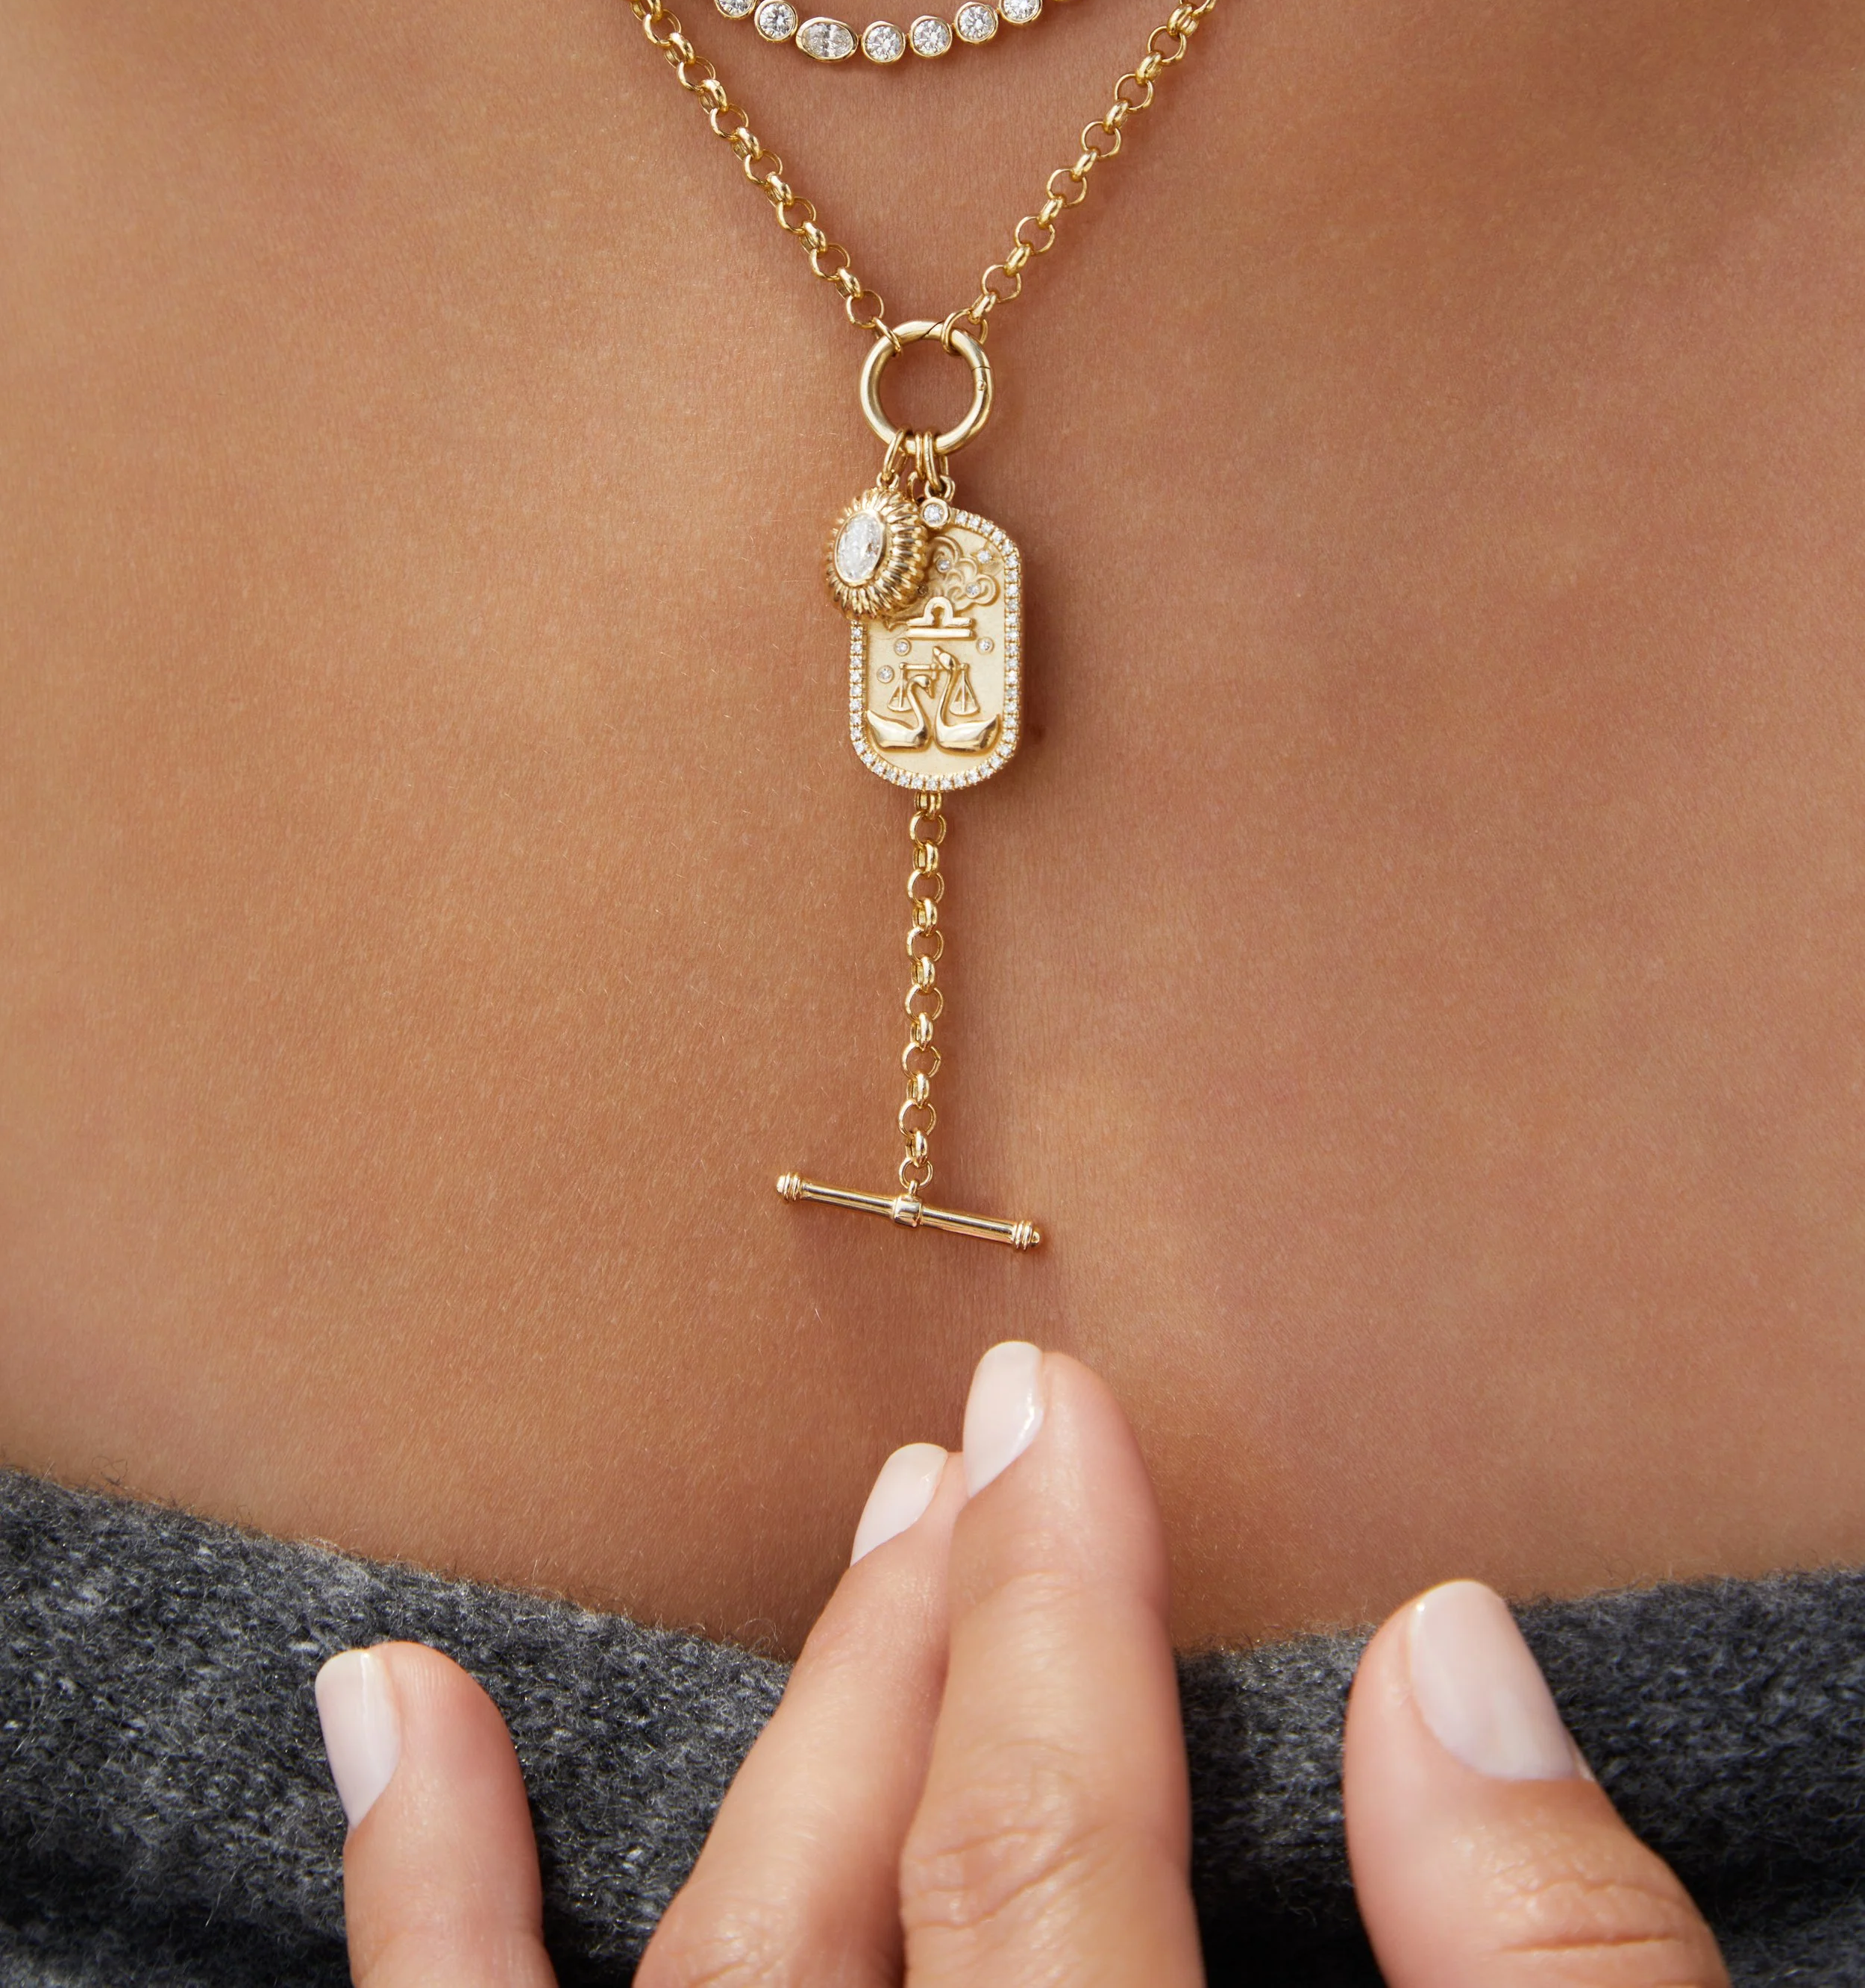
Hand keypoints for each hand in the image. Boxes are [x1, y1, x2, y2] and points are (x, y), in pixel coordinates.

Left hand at [315, 1343, 1728, 1986]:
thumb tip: (1462, 1672)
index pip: (1053, 1898)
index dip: (1064, 1637)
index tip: (1064, 1427)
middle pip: (885, 1928)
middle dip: (938, 1660)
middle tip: (986, 1450)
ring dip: (766, 1748)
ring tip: (854, 1531)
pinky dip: (432, 1920)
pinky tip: (392, 1720)